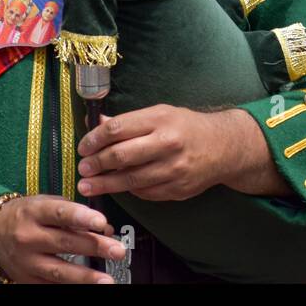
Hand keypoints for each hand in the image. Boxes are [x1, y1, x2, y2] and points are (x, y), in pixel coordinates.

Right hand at [0, 194, 125, 283]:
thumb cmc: (25, 214)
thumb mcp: (45, 203)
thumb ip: (75, 213)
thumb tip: (104, 228)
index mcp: (34, 212)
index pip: (60, 213)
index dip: (82, 217)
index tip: (102, 222)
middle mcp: (28, 237)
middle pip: (65, 243)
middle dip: (95, 247)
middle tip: (118, 250)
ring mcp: (27, 261)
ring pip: (58, 270)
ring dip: (86, 277)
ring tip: (107, 280)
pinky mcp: (26, 279)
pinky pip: (51, 285)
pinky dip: (71, 286)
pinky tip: (88, 287)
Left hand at [77, 105, 275, 201]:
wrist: (223, 147)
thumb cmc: (188, 127)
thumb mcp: (161, 113)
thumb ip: (130, 121)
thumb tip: (98, 124)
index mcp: (160, 119)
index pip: (118, 129)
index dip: (95, 139)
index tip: (83, 147)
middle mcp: (167, 143)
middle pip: (121, 155)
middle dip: (96, 164)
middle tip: (82, 169)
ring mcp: (172, 168)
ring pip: (130, 179)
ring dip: (105, 184)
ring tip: (88, 186)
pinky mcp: (176, 188)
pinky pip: (144, 193)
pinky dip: (128, 190)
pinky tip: (117, 188)